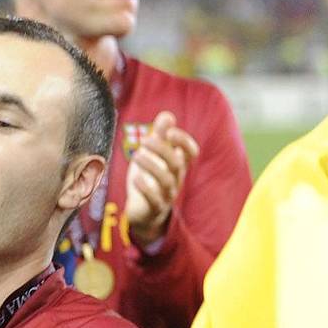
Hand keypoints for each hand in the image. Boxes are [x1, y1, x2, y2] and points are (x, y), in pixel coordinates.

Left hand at [124, 111, 197, 247]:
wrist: (143, 212)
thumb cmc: (149, 178)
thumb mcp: (153, 156)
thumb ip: (160, 136)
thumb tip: (167, 115)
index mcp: (178, 165)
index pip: (191, 152)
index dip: (184, 141)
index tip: (170, 131)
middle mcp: (176, 179)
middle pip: (176, 163)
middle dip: (162, 150)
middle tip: (145, 140)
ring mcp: (167, 194)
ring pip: (166, 180)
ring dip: (152, 166)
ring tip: (136, 155)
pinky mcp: (154, 208)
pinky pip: (155, 199)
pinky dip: (146, 188)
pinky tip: (135, 178)